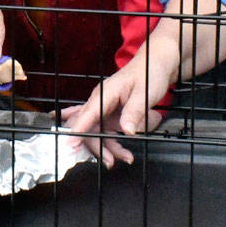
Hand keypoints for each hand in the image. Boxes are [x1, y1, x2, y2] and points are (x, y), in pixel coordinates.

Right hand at [62, 33, 180, 167]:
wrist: (155, 65)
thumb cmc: (149, 73)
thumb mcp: (144, 93)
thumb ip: (135, 112)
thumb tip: (127, 131)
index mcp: (104, 93)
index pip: (87, 113)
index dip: (77, 129)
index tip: (69, 144)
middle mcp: (100, 101)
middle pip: (88, 127)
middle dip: (96, 146)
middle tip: (110, 161)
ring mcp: (104, 108)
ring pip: (97, 133)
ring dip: (108, 147)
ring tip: (126, 157)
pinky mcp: (110, 114)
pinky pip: (105, 131)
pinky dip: (112, 143)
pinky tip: (119, 153)